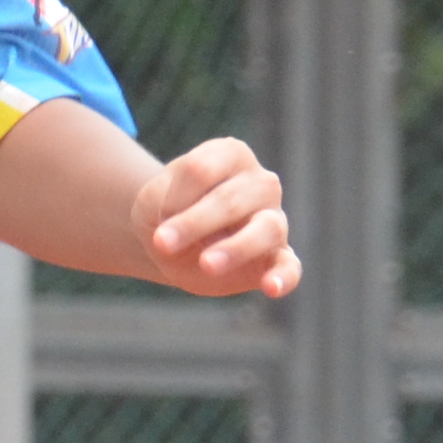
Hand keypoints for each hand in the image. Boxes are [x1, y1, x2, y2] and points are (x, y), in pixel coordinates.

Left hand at [126, 136, 298, 300]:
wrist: (172, 245)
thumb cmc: (167, 212)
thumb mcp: (152, 201)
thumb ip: (171, 206)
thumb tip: (200, 244)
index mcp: (230, 154)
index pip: (202, 169)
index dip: (174, 196)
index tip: (159, 215)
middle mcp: (261, 182)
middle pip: (231, 199)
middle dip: (193, 224)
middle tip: (162, 244)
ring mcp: (274, 219)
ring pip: (267, 228)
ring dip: (235, 248)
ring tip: (206, 265)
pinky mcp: (278, 257)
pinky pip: (290, 267)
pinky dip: (283, 277)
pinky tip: (270, 287)